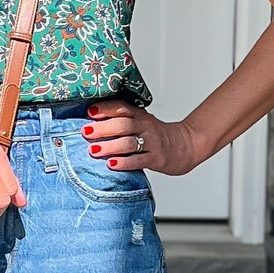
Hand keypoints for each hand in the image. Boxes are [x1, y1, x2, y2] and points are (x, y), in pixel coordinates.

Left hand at [80, 100, 198, 174]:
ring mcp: (152, 143)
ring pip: (129, 143)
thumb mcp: (142, 122)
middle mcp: (146, 127)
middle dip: (103, 128)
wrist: (186, 145)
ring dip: (110, 146)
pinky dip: (124, 163)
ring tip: (93, 150)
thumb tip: (91, 123)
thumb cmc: (157, 136)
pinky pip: (139, 160)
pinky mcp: (157, 159)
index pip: (122, 108)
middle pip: (123, 124)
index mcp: (140, 116)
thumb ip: (122, 121)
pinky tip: (112, 164)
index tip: (90, 111)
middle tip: (86, 132)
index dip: (106, 108)